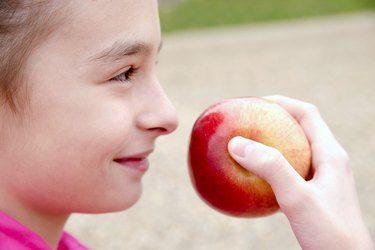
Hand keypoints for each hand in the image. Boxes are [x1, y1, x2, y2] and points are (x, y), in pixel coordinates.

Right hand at [228, 95, 372, 249]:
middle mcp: (329, 161)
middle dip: (273, 120)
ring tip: (247, 145)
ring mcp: (323, 178)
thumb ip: (271, 167)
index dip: (281, 102)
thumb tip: (236, 142)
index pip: (307, 114)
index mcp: (331, 154)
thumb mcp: (298, 198)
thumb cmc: (330, 233)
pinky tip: (255, 178)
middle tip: (247, 122)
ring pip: (294, 150)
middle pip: (300, 128)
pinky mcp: (315, 193)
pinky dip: (272, 166)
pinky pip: (290, 170)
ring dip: (272, 143)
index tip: (255, 103)